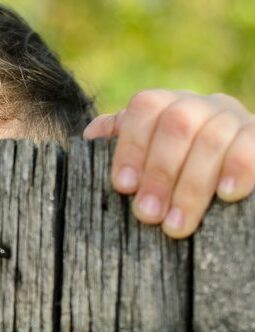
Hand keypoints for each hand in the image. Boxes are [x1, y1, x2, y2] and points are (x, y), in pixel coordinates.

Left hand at [83, 89, 254, 237]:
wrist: (225, 173)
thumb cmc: (172, 172)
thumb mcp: (146, 157)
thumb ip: (122, 144)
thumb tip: (92, 135)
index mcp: (166, 105)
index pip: (145, 108)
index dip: (131, 146)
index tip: (123, 186)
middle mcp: (200, 105)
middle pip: (177, 123)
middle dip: (159, 172)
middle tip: (147, 215)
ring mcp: (233, 118)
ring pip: (212, 139)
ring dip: (191, 186)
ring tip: (176, 226)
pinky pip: (251, 145)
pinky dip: (239, 168)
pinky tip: (226, 195)